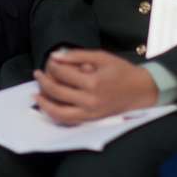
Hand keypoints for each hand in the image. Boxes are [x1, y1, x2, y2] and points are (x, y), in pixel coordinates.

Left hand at [34, 49, 157, 124]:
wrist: (141, 90)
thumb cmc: (121, 71)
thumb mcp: (101, 57)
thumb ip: (77, 55)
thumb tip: (55, 56)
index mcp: (93, 82)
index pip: (63, 74)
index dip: (52, 66)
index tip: (50, 60)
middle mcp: (90, 100)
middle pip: (57, 92)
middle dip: (43, 82)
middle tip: (38, 74)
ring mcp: (90, 113)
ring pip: (59, 112)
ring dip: (44, 103)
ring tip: (36, 95)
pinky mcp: (91, 120)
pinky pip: (68, 121)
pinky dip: (55, 115)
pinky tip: (48, 106)